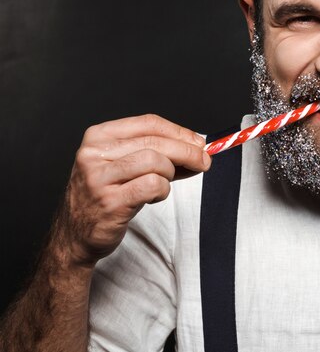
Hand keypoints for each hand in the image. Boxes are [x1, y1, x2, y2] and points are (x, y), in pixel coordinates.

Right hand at [57, 114, 209, 266]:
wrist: (76, 235)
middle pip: (155, 142)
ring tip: (163, 183)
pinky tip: (155, 196)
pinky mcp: (110, 201)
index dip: (179, 131)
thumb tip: (196, 148)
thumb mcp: (125, 165)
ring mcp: (99, 177)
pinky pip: (153, 185)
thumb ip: (156, 153)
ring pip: (155, 161)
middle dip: (187, 151)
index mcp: (99, 136)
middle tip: (204, 161)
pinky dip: (163, 190)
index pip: (148, 123)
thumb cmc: (106, 196)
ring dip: (170, 173)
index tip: (198, 142)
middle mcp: (95, 153)